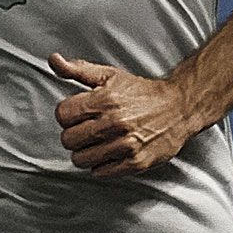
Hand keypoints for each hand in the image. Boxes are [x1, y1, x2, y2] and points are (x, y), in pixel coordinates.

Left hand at [50, 54, 201, 176]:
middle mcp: (114, 123)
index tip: (78, 115)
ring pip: (80, 160)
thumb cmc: (140, 93)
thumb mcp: (108, 75)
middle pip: (68, 140)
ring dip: (85, 152)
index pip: (62, 115)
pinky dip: (102, 165)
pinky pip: (100, 172)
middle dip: (74, 135)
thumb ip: (77, 70)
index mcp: (104, 100)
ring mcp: (125, 145)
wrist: (178, 107)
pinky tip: (111, 153)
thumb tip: (54, 60)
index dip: (67, 115)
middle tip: (87, 130)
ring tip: (98, 143)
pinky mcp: (136, 163)